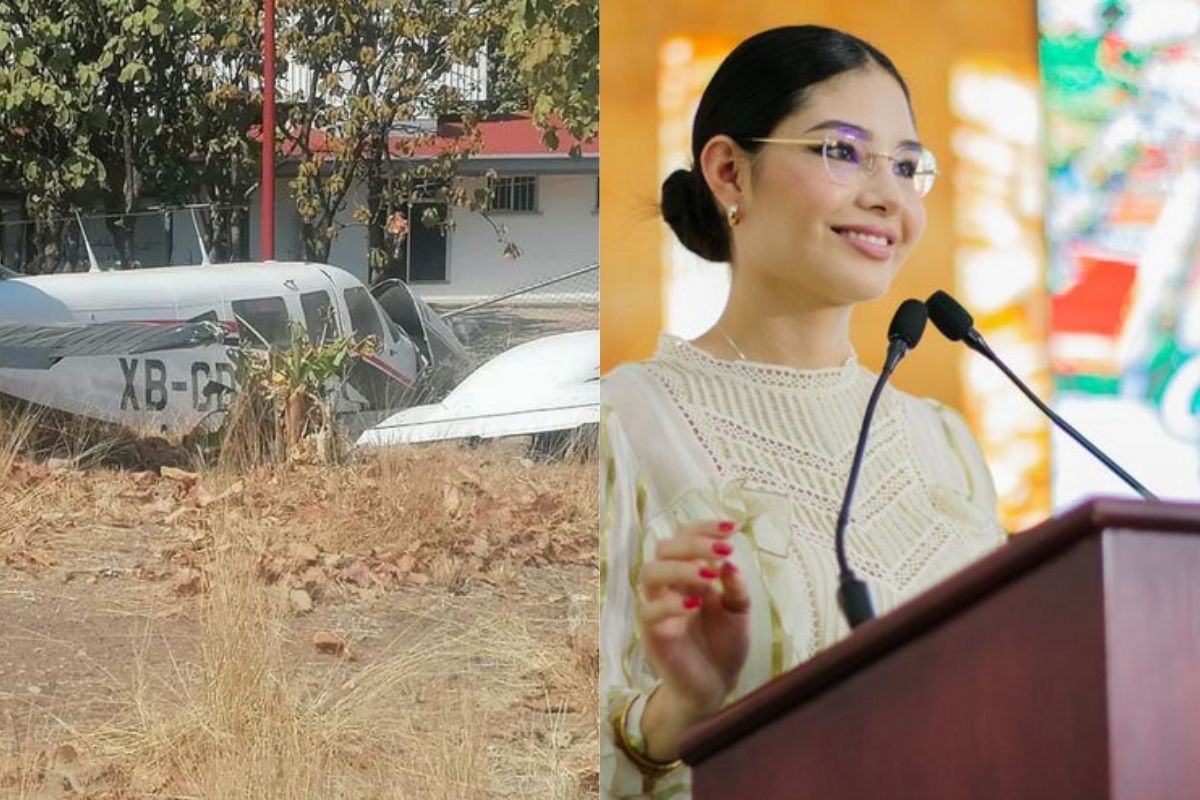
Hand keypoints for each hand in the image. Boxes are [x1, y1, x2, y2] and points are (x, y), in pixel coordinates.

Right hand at [637, 519, 750, 724]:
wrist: (716, 687)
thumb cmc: (725, 646)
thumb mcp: (740, 613)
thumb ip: (737, 588)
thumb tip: (730, 562)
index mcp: (689, 575)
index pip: (684, 538)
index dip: (704, 528)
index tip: (733, 528)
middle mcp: (669, 586)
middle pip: (663, 548)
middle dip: (693, 543)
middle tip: (722, 551)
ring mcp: (658, 608)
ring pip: (649, 573)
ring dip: (679, 567)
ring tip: (709, 576)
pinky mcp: (652, 633)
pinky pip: (649, 611)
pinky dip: (671, 603)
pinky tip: (696, 604)